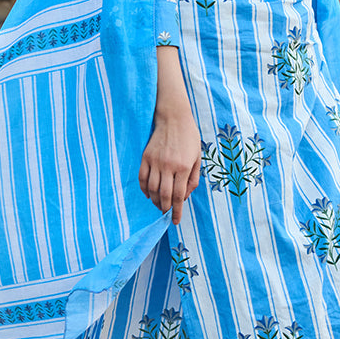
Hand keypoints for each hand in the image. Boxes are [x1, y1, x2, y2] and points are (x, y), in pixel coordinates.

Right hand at [139, 47, 199, 224]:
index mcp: (183, 167)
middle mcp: (168, 166)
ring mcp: (155, 161)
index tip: (175, 221)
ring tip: (158, 204)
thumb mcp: (197, 157)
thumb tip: (185, 196)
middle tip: (165, 213)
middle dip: (164, 208)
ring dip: (154, 200)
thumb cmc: (189, 137)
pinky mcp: (145, 157)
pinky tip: (148, 193)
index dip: (176, 211)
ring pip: (151, 188)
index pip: (178, 196)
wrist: (174, 117)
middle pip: (163, 195)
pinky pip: (142, 178)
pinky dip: (144, 189)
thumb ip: (193, 178)